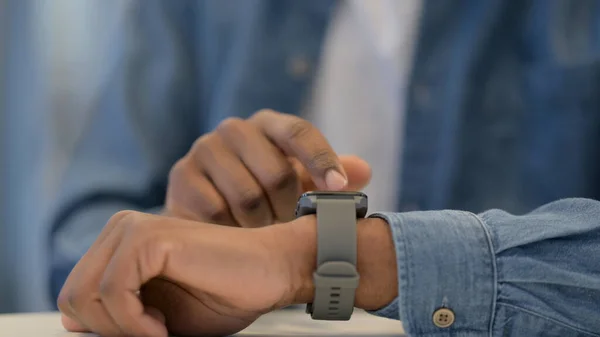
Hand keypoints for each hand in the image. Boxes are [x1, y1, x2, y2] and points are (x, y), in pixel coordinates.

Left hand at [57, 210, 309, 336]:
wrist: (271, 271)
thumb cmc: (223, 293)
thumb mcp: (157, 314)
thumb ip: (115, 314)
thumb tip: (71, 323)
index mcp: (121, 243)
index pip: (75, 295)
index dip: (104, 329)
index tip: (146, 332)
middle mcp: (121, 229)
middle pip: (73, 297)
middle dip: (108, 330)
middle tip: (153, 333)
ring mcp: (133, 229)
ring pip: (84, 296)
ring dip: (122, 329)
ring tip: (160, 329)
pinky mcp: (149, 238)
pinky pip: (111, 292)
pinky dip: (133, 323)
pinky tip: (161, 325)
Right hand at [165, 109, 370, 226]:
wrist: (209, 212)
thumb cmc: (265, 193)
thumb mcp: (301, 183)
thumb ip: (332, 175)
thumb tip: (364, 170)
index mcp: (268, 124)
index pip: (299, 132)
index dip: (321, 160)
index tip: (337, 188)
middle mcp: (234, 129)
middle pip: (277, 173)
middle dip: (289, 209)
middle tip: (288, 227)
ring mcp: (204, 150)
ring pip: (248, 197)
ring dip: (262, 226)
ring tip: (263, 232)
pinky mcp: (181, 176)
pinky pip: (217, 212)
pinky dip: (232, 231)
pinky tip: (236, 235)